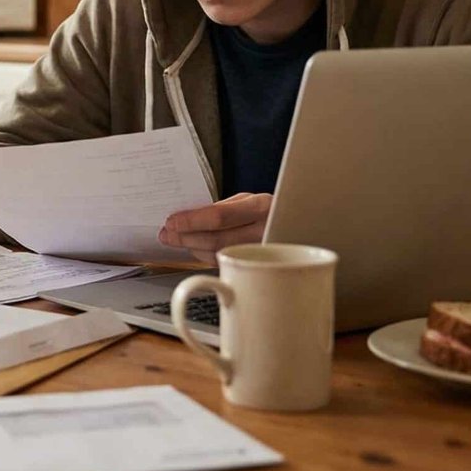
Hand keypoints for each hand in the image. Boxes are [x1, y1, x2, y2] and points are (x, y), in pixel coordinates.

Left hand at [157, 193, 273, 264]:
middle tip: (167, 234)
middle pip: (215, 239)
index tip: (172, 221)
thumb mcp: (251, 201)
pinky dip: (206, 256)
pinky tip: (195, 248)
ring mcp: (264, 253)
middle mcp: (265, 231)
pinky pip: (226, 263)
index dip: (191, 221)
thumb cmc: (273, 212)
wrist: (303, 229)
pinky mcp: (259, 268)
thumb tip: (190, 218)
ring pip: (219, 255)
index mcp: (261, 207)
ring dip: (192, 248)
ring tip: (175, 239)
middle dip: (185, 237)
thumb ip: (224, 209)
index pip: (218, 217)